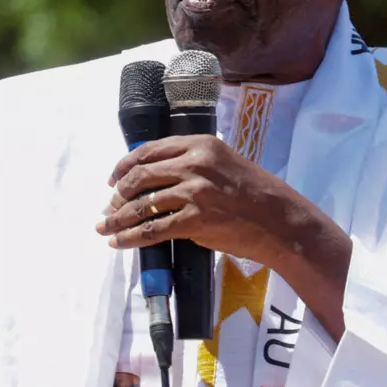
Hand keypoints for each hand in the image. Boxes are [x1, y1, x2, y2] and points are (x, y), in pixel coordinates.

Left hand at [95, 135, 352, 339]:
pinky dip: (130, 237)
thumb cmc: (256, 194)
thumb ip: (194, 164)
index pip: (149, 150)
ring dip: (117, 218)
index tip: (112, 179)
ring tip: (105, 227)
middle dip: (118, 194)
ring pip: (142, 204)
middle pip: (140, 176)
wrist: (282, 221)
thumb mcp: (225, 163)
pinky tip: (119, 242)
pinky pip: (153, 229)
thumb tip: (156, 178)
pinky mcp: (196, 220)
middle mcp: (194, 163)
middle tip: (109, 208)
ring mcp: (194, 191)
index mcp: (201, 144)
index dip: (124, 166)